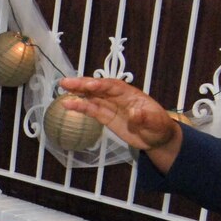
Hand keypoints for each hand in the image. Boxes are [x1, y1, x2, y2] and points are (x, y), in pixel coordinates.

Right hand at [56, 76, 182, 157]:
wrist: (157, 138)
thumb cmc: (159, 127)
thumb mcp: (156, 123)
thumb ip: (145, 118)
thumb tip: (134, 113)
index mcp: (131, 94)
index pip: (113, 87)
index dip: (101, 85)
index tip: (89, 85)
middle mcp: (118, 97)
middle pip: (99, 88)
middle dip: (83, 84)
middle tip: (66, 82)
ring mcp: (111, 106)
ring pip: (92, 96)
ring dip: (78, 92)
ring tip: (62, 89)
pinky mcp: (106, 116)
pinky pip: (91, 110)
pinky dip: (80, 107)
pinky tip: (68, 104)